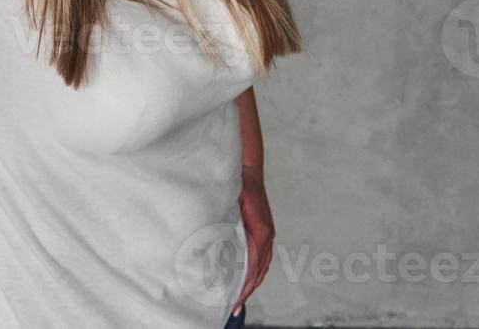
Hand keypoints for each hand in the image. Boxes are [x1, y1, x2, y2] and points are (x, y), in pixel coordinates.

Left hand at [232, 174, 273, 316]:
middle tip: (233, 309)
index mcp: (260, 232)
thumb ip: (223, 223)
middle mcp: (266, 236)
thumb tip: (212, 244)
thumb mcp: (229, 203)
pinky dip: (254, 273)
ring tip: (238, 301)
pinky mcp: (264, 233)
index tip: (233, 300)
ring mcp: (267, 235)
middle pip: (258, 271)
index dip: (243, 285)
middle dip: (246, 291)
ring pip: (261, 268)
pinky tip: (246, 281)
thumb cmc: (237, 184)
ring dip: (251, 284)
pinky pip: (262, 259)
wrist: (248, 169)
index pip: (252, 266)